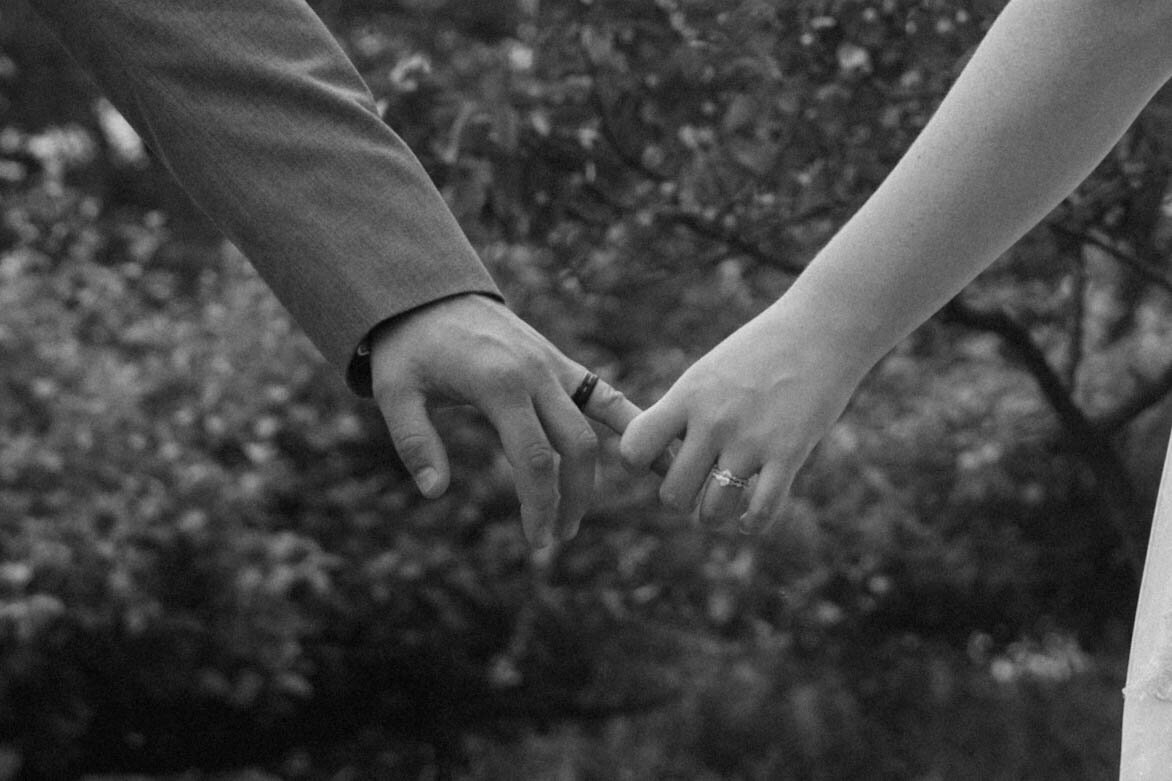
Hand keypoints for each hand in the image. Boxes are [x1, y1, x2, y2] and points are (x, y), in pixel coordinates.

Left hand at [369, 293, 639, 547]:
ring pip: (592, 428)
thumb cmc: (408, 347)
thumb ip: (414, 442)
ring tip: (574, 516)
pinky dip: (628, 422)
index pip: (535, 458)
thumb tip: (435, 492)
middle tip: (554, 537)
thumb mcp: (394, 392)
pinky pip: (603, 395)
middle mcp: (535, 374)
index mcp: (499, 384)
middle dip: (571, 499)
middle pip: (574, 448)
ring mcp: (552, 366)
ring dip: (590, 477)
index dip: (540, 504)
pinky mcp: (559, 363)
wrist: (428, 294)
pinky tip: (653, 451)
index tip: (537, 540)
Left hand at [619, 299, 871, 533]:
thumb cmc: (762, 350)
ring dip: (714, 516)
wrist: (822, 328)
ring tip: (721, 506)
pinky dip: (752, 524)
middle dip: (682, 498)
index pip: (634, 448)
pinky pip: (761, 511)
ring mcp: (751, 440)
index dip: (639, 462)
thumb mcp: (710, 372)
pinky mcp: (790, 454)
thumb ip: (684, 412)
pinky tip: (749, 520)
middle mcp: (713, 421)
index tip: (658, 458)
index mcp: (687, 396)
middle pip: (672, 494)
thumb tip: (657, 457)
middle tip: (697, 485)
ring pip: (712, 512)